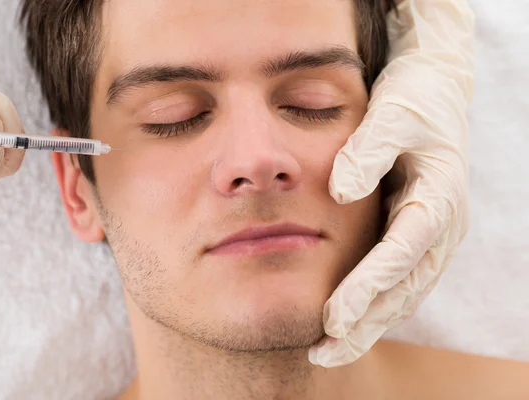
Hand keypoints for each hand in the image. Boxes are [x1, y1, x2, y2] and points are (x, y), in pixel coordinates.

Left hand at [309, 0, 474, 366]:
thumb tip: (339, 191)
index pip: (401, 252)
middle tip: (324, 353)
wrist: (432, 97)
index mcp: (438, 196)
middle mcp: (441, 225)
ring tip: (327, 351)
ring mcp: (431, 236)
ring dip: (367, 326)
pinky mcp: (417, 238)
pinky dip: (372, 306)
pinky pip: (397, 281)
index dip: (368, 287)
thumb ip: (368, 150)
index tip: (333, 317)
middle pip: (404, 288)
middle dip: (365, 325)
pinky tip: (343, 323)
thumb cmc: (410, 102)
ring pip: (402, 294)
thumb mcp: (391, 114)